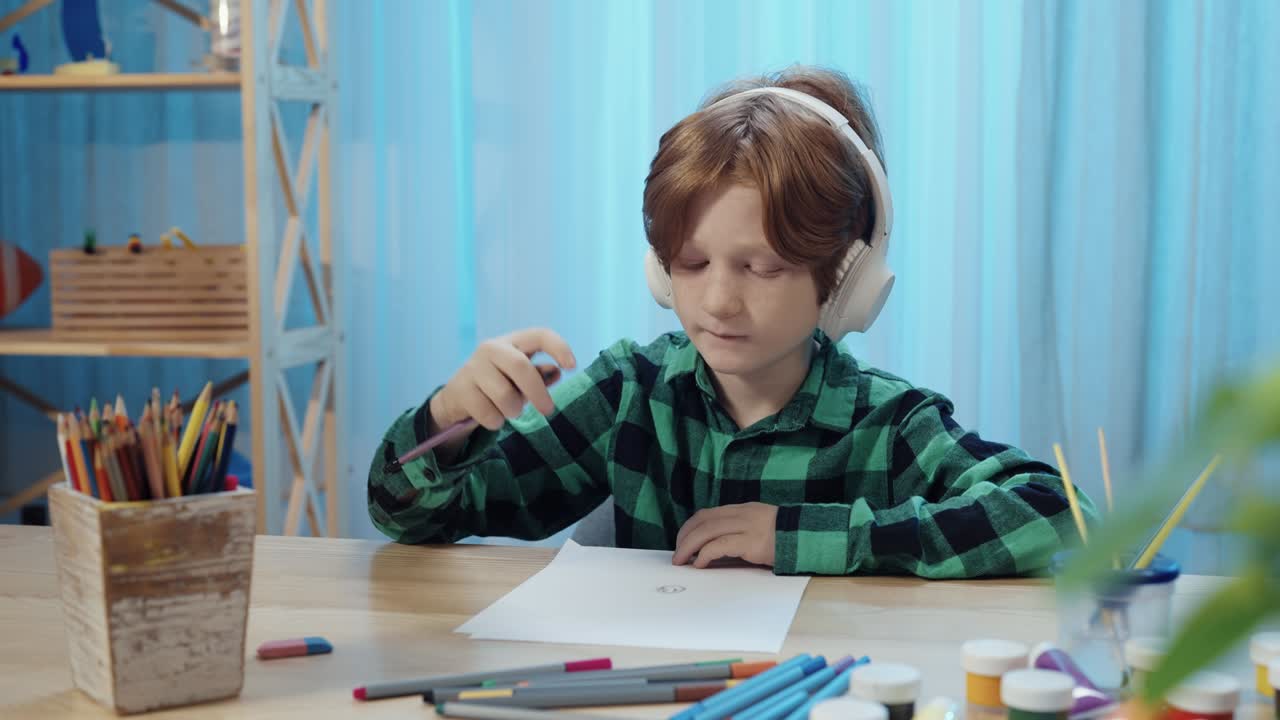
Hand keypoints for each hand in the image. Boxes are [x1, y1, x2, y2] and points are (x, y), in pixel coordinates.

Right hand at [430, 328, 576, 432]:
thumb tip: (557, 372)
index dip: (558, 347)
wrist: (457, 398)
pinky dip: (496, 422)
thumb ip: (539, 375)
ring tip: (510, 411)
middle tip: (548, 411)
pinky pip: (488, 413)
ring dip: (513, 410)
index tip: (572, 367)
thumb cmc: (498, 385)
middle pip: (521, 367)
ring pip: (505, 395)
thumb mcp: (521, 379)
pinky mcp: (460, 389)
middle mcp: (491, 348)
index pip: (539, 335)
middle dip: (538, 392)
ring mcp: (473, 367)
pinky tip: (492, 417)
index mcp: (511, 341)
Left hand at [672, 503, 778, 567]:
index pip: (707, 514)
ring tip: (682, 561)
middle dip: (685, 537)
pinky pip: (720, 545)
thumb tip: (715, 551)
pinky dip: (705, 554)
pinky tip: (700, 564)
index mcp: (743, 510)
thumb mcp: (760, 529)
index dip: (690, 527)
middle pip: (703, 521)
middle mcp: (742, 514)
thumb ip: (741, 534)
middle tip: (677, 555)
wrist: (809, 538)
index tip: (681, 541)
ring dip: (689, 546)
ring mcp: (747, 526)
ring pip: (707, 531)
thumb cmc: (786, 539)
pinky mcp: (751, 542)